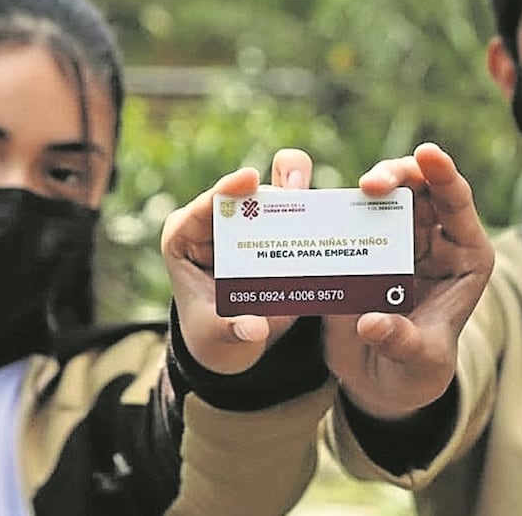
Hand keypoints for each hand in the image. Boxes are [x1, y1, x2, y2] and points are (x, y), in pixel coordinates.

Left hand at [162, 149, 312, 373]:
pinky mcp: (277, 231)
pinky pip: (298, 214)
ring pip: (277, 193)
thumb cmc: (213, 331)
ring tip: (317, 202)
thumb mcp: (217, 334)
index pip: (203, 207)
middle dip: (272, 185)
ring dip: (300, 192)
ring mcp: (251, 223)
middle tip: (294, 189)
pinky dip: (316, 212)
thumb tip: (255, 328)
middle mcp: (219, 222)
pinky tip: (335, 215)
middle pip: (247, 191)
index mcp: (186, 237)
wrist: (233, 341)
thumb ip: (233, 329)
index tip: (250, 179)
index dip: (227, 189)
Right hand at [323, 142, 493, 419]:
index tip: (427, 154)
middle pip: (420, 187)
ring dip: (367, 186)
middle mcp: (433, 239)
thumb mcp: (419, 362)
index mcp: (464, 256)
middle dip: (398, 174)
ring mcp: (396, 239)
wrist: (382, 381)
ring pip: (385, 195)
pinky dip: (336, 209)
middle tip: (372, 184)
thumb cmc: (416, 371)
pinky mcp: (362, 247)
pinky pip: (351, 218)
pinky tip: (319, 207)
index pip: (457, 204)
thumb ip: (402, 341)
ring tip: (355, 194)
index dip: (443, 174)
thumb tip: (371, 323)